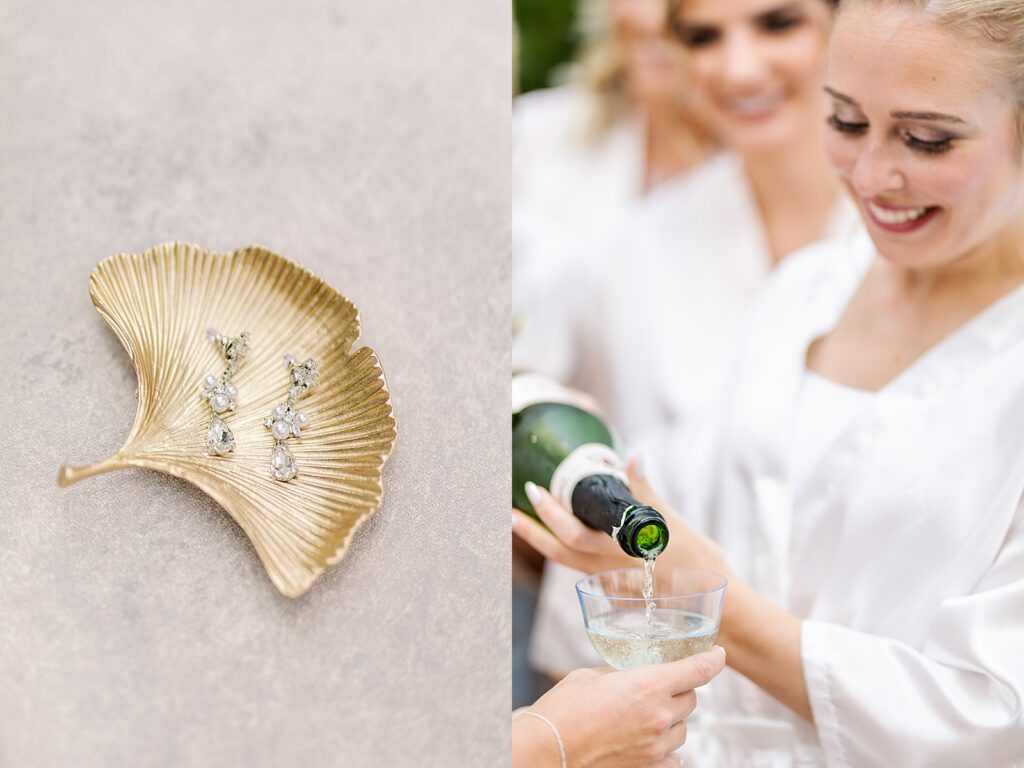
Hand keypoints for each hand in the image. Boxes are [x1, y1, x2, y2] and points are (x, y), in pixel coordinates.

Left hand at [512, 459, 730, 576]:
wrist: (722, 610)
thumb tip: (631, 457)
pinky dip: (564, 551)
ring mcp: (611, 582)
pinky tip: (559, 538)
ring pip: (566, 561)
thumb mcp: (671, 522)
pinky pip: (580, 568)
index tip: (534, 492)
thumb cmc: (700, 565)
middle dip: (533, 529)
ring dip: (543, 541)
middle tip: (513, 507)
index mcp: (618, 551)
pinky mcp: (617, 589)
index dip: (549, 514)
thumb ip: (645, 491)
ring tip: (522, 522)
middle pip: (558, 551)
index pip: (572, 534)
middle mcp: (608, 570)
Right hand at [512, 646, 726, 767]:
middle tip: (663, 684)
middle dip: (682, 688)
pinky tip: (650, 739)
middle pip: (692, 699)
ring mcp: (654, 747)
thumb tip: (629, 674)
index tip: (717, 654)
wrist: (546, 750)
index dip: (713, 659)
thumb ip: (619, 673)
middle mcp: (658, 717)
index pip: (697, 669)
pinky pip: (673, 756)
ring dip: (674, 718)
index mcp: (647, 686)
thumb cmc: (561, 712)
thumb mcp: (591, 676)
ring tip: (649, 713)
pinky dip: (667, 747)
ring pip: (684, 728)